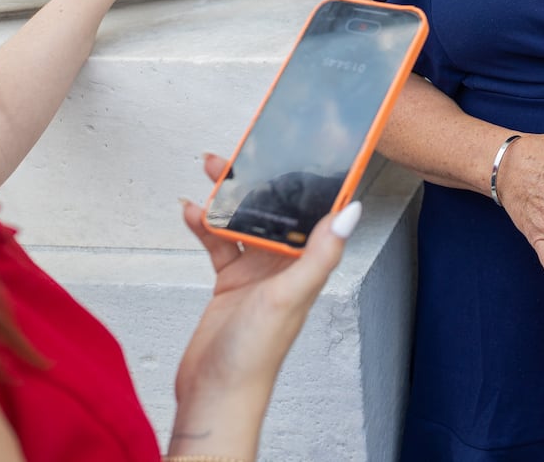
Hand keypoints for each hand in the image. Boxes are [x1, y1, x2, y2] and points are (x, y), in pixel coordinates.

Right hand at [174, 154, 350, 411]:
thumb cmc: (256, 355)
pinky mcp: (231, 282)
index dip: (311, 182)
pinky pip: (218, 243)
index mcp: (308, 265)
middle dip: (259, 181)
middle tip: (241, 154)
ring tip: (212, 169)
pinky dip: (205, 225)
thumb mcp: (290, 296)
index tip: (302, 150)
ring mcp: (257, 273)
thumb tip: (352, 212)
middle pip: (275, 211)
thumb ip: (320, 253)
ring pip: (244, 222)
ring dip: (229, 197)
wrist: (215, 393)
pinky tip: (192, 211)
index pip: (316, 213)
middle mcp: (285, 266)